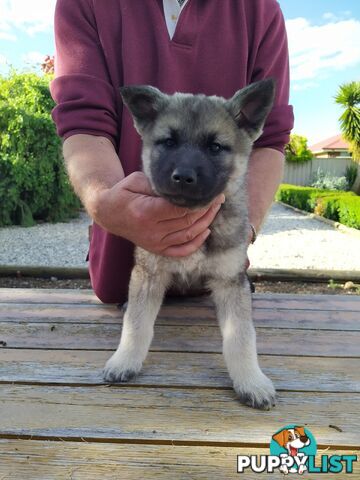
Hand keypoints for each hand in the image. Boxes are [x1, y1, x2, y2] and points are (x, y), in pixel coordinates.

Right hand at [92, 172, 224, 256]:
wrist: (108, 213)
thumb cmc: (124, 193)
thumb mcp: (138, 181)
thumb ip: (159, 185)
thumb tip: (183, 187)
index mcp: (147, 211)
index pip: (181, 208)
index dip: (201, 201)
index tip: (212, 192)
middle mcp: (152, 230)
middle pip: (188, 221)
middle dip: (207, 209)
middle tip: (219, 198)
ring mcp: (155, 242)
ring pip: (188, 235)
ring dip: (206, 222)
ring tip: (215, 209)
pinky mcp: (156, 249)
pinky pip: (181, 251)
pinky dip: (196, 243)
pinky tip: (206, 231)